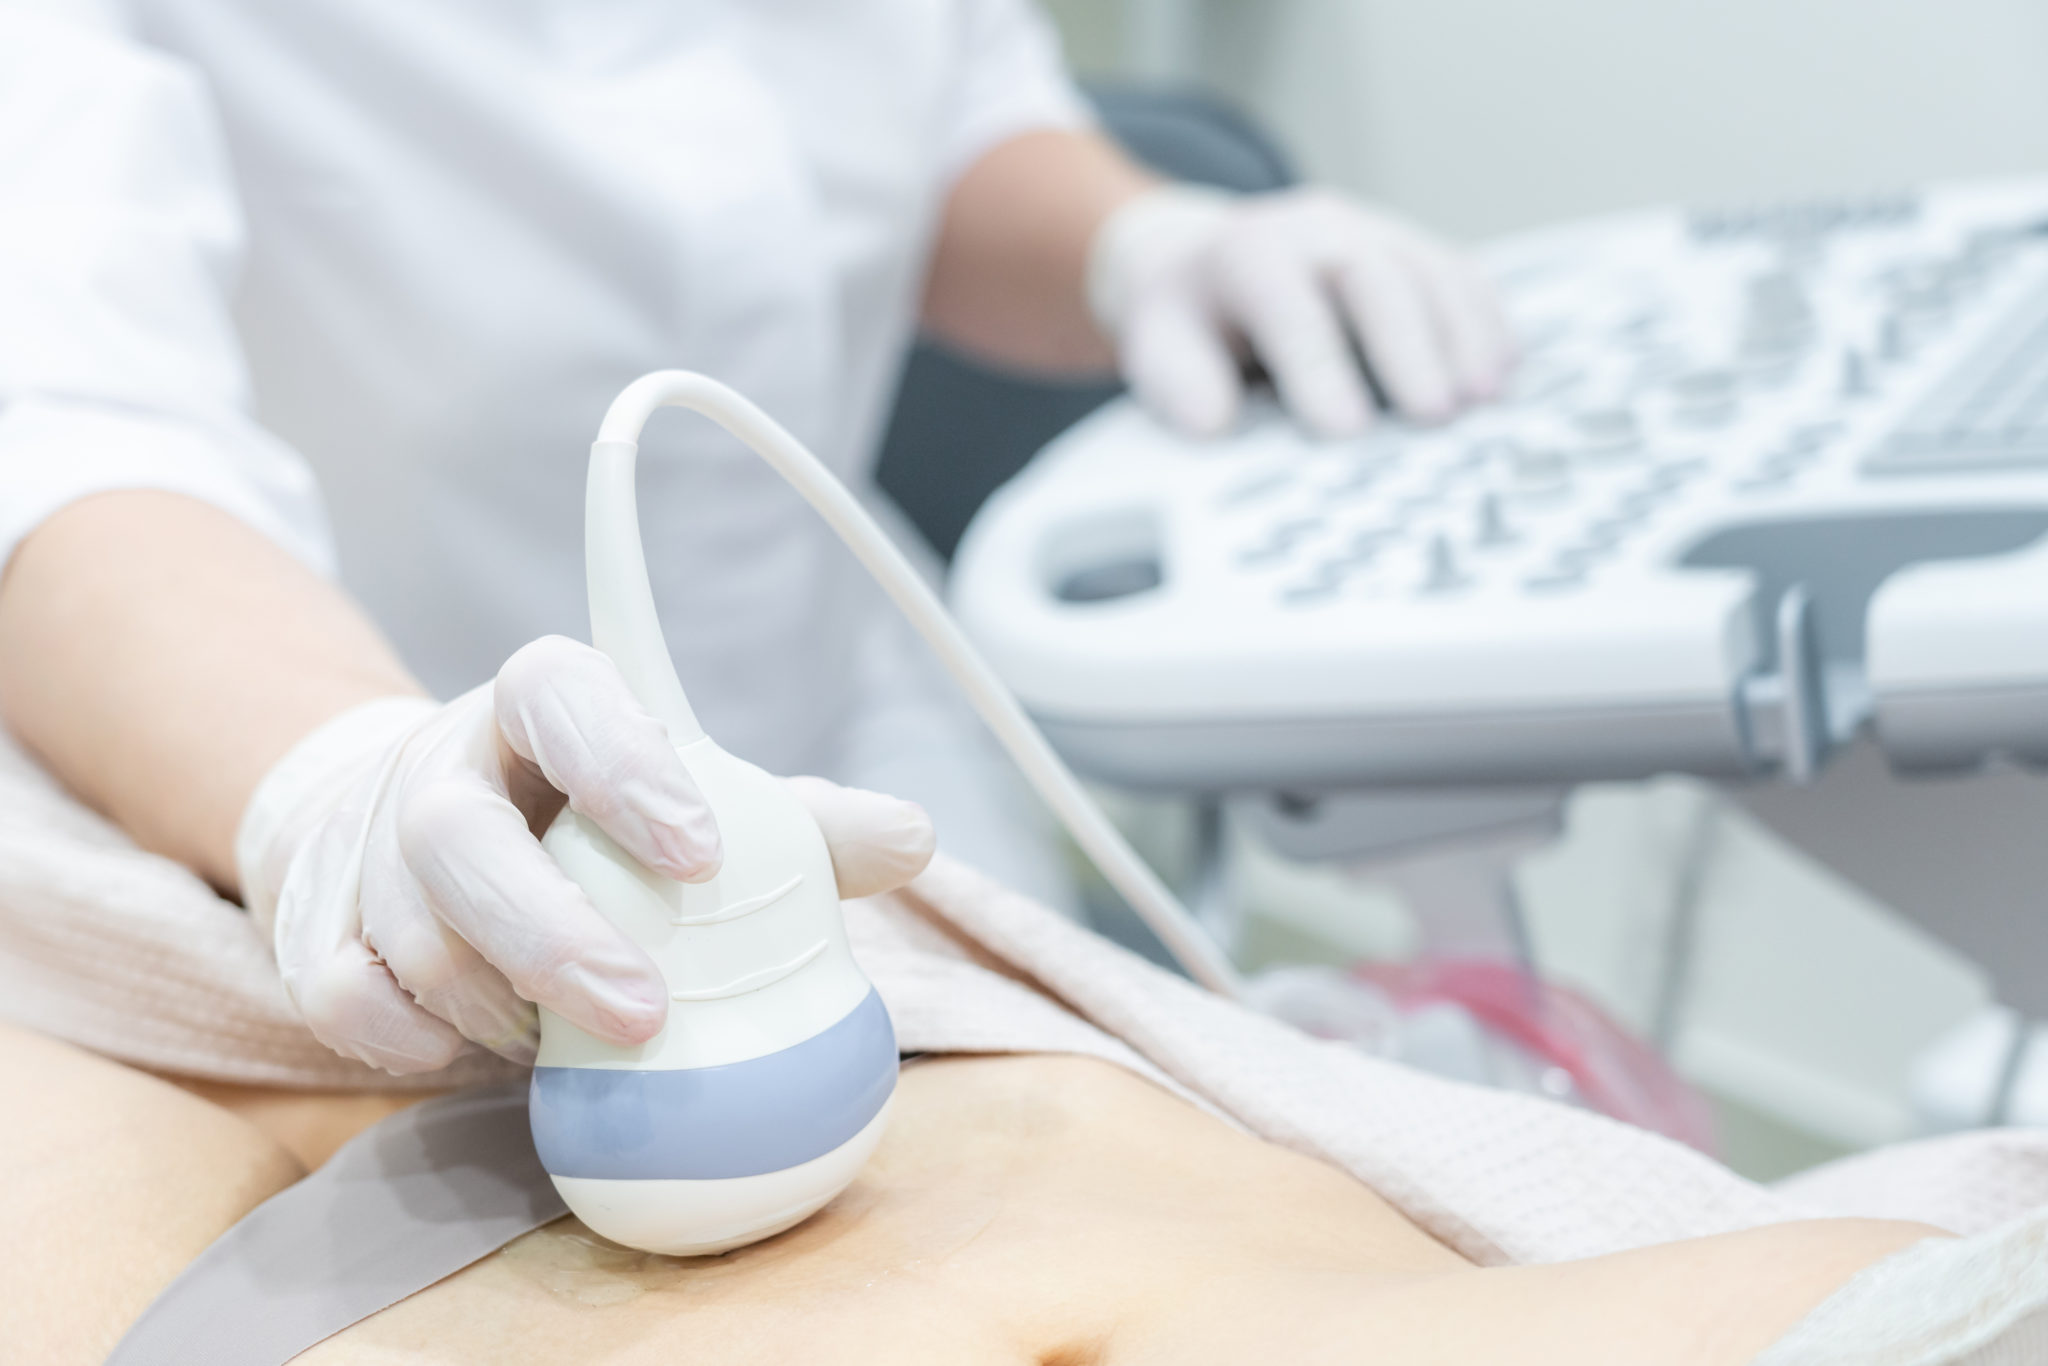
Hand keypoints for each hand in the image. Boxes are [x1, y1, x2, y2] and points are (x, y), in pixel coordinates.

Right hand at [235, 636, 935, 1074]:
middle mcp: (442, 764)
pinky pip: (344, 999)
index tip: (702, 852)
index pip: (560, 692)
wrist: (417, 827)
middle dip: (553, 935)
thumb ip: (800, 825)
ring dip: (501, 1006)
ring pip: (408, 931)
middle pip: (459, 838)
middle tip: (646, 1013)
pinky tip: (483, 1055)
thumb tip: (913, 837)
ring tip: (576, 1040)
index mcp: (538, 702)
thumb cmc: (595, 821)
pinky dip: (416, 1042)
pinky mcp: (316, 930)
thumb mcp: (694, 802)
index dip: (623, 764)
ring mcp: (366, 848)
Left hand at [1087, 184, 1514, 438]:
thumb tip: (1215, 423)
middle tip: (1434, 417)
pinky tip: (1504, 371)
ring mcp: (1373, 230)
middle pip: (1374, 277)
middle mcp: (1316, 228)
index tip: (1344, 431)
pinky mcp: (1412, 247)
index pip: (1288, 306)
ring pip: (1430, 270)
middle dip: (1408, 347)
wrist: (1202, 262)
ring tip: (1483, 401)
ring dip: (1462, 337)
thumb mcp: (1158, 347)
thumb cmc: (1187, 322)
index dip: (1318, 367)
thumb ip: (1179, 382)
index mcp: (1248, 252)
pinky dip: (1487, 322)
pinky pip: (1461, 274)